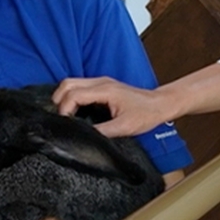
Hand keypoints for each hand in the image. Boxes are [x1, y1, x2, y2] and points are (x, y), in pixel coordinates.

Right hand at [52, 77, 171, 137]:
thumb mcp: (124, 128)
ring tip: (66, 116)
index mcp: (105, 90)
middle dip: (58, 101)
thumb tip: (84, 136)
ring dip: (64, 98)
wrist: (160, 104)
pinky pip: (79, 87)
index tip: (65, 123)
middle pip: (67, 84)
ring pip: (71, 83)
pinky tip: (75, 111)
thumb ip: (101, 132)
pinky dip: (71, 96)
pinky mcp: (102, 86)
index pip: (73, 94)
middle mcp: (100, 82)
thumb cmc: (146, 114)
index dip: (64, 109)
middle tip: (61, 119)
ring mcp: (100, 82)